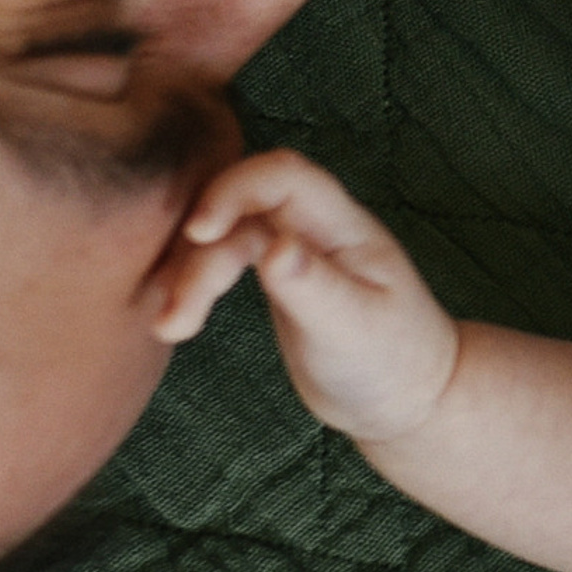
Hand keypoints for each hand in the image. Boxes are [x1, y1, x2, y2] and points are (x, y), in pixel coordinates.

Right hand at [157, 150, 463, 443]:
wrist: (404, 396)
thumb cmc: (391, 359)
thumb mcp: (354, 329)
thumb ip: (314, 288)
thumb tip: (274, 249)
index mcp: (344, 227)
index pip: (285, 176)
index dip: (235, 189)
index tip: (198, 232)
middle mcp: (317, 228)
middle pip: (242, 208)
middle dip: (199, 251)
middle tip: (174, 314)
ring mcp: (295, 249)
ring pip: (226, 237)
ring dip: (190, 275)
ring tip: (168, 329)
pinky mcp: (277, 277)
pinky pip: (224, 261)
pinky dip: (196, 286)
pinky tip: (174, 321)